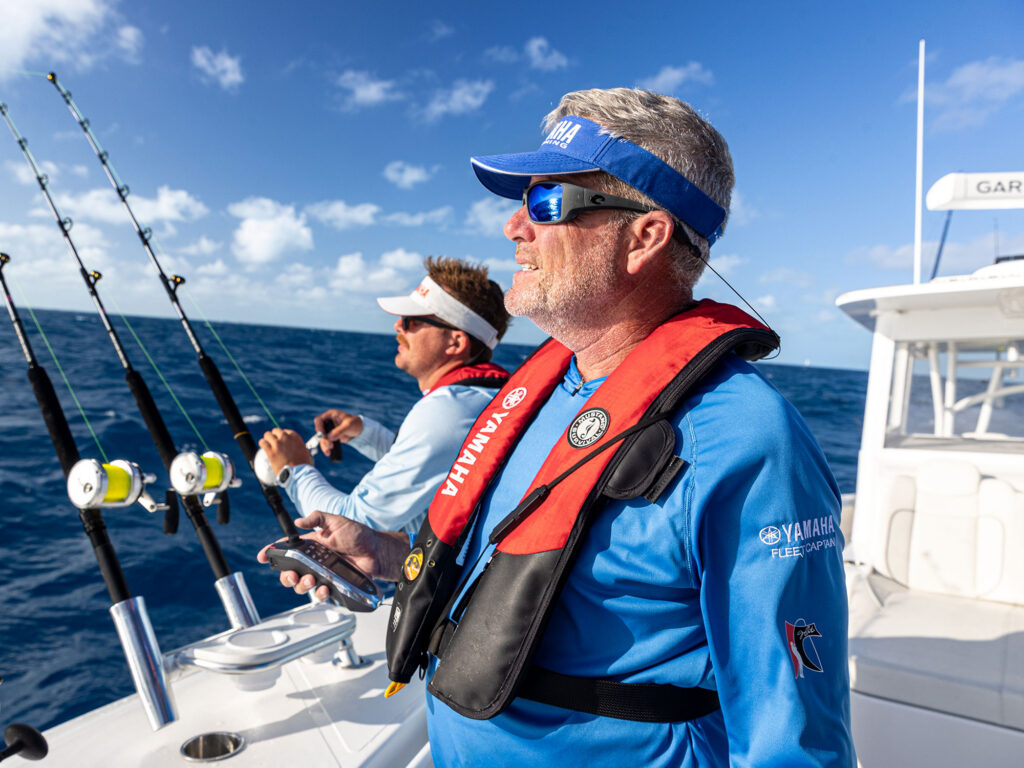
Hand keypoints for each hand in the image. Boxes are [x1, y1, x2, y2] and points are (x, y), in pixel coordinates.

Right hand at [256, 511, 409, 599]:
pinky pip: (321, 594)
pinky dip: (319, 594)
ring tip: (310, 580)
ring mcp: (323, 574)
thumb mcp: (337, 521)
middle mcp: (315, 561)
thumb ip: (318, 518)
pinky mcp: (334, 585)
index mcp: (312, 545)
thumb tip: (299, 521)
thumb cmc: (360, 535)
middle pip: (290, 572)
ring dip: (301, 585)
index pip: (288, 548)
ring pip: (303, 585)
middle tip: (292, 574)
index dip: (273, 552)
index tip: (263, 556)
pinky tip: (324, 589)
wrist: (378, 552)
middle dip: (286, 576)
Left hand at [258, 428, 312, 473]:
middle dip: (274, 436)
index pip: (285, 431)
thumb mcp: (304, 451)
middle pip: (276, 431)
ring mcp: (278, 444)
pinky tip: (263, 445)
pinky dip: (262, 443)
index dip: (282, 436)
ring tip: (267, 443)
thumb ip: (298, 445)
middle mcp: (286, 438)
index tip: (281, 440)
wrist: (298, 473)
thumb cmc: (303, 465)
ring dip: (267, 438)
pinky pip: (263, 442)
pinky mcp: (271, 452)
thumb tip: (294, 447)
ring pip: (268, 435)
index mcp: (295, 437)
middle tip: (273, 441)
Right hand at [314, 409, 362, 453]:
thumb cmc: (355, 424)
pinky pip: (326, 443)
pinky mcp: (331, 437)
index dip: (319, 427)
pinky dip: (326, 448)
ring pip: (322, 438)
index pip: (319, 420)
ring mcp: (329, 430)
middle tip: (330, 445)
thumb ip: (339, 431)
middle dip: (323, 439)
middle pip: (319, 431)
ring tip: (328, 452)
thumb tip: (329, 437)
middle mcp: (328, 422)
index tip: (323, 434)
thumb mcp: (348, 426)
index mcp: (331, 415)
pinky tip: (328, 453)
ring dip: (324, 445)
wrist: (360, 431)